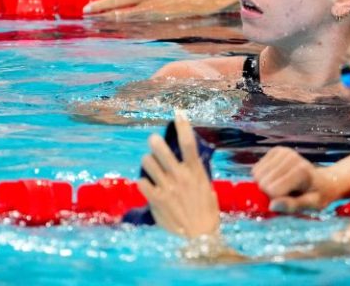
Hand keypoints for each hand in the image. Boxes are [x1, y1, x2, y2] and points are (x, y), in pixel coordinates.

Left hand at [83, 0, 240, 20]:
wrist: (203, 3)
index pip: (116, 1)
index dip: (100, 6)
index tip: (86, 9)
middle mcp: (147, 9)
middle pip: (117, 16)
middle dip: (100, 19)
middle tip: (86, 21)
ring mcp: (153, 22)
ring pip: (125, 28)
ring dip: (109, 28)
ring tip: (96, 28)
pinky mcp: (159, 31)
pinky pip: (137, 34)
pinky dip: (125, 34)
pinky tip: (116, 34)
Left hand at [137, 111, 219, 237]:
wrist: (198, 236)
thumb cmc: (206, 212)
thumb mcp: (207, 189)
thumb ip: (197, 175)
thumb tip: (191, 164)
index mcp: (196, 172)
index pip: (189, 143)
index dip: (183, 125)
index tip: (178, 113)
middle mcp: (180, 177)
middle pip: (162, 149)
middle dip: (155, 141)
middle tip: (153, 140)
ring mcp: (166, 188)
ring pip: (147, 163)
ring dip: (148, 161)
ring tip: (151, 164)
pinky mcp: (155, 200)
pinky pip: (142, 182)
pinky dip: (144, 181)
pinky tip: (149, 185)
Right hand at [252, 146, 332, 212]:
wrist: (323, 181)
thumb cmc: (316, 195)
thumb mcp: (310, 205)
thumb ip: (292, 206)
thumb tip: (272, 205)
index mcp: (302, 172)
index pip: (272, 190)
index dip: (277, 200)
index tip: (290, 199)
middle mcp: (292, 157)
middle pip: (262, 183)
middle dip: (269, 193)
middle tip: (286, 193)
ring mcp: (283, 151)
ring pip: (257, 175)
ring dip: (265, 184)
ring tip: (282, 185)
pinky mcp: (276, 150)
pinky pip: (256, 169)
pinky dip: (262, 177)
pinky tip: (276, 178)